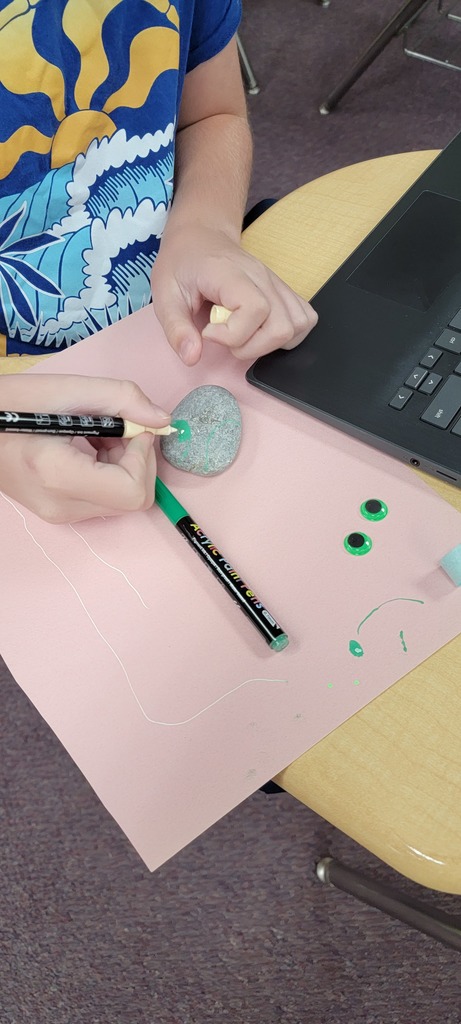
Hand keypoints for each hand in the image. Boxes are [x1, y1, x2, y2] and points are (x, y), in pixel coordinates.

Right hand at [0, 374, 170, 522]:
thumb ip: (123, 399)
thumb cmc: (11, 404)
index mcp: (59, 476)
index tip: (131, 426)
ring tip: (97, 433)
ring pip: (123, 500)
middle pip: (134, 499)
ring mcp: (59, 515)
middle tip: (116, 426)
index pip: (132, 490)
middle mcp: (61, 506)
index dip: (143, 456)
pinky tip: (89, 446)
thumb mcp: (68, 388)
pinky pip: (105, 498)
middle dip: (137, 458)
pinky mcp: (59, 513)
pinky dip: (110, 471)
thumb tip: (162, 421)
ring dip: (125, 463)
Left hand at [150, 223, 317, 364]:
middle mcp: (262, 277)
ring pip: (299, 326)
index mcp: (232, 274)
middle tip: (226, 339)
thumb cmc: (183, 262)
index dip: (232, 334)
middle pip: (283, 326)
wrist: (201, 236)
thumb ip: (176, 328)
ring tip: (243, 336)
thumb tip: (192, 357)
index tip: (208, 331)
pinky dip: (288, 335)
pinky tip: (260, 332)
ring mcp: (276, 284)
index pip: (256, 310)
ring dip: (270, 343)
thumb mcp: (164, 294)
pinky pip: (304, 319)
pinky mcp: (283, 292)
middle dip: (252, 347)